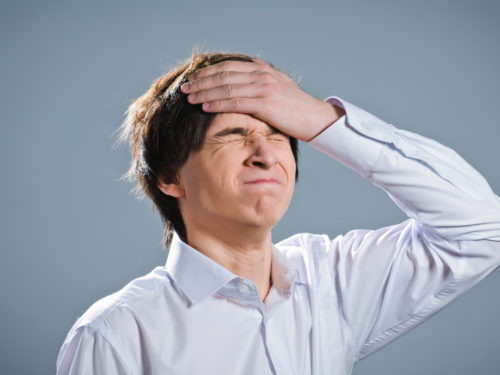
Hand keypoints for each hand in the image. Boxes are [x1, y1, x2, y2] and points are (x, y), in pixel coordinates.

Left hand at [180, 59, 344, 140]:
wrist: (315, 117)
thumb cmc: (294, 109)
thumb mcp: (276, 89)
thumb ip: (258, 85)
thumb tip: (239, 88)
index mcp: (261, 69)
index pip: (228, 67)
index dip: (207, 72)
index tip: (192, 78)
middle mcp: (261, 74)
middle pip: (223, 75)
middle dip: (201, 81)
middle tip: (184, 87)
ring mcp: (263, 87)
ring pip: (226, 87)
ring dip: (204, 92)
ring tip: (189, 98)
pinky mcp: (265, 102)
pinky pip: (235, 101)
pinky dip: (217, 103)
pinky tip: (205, 106)